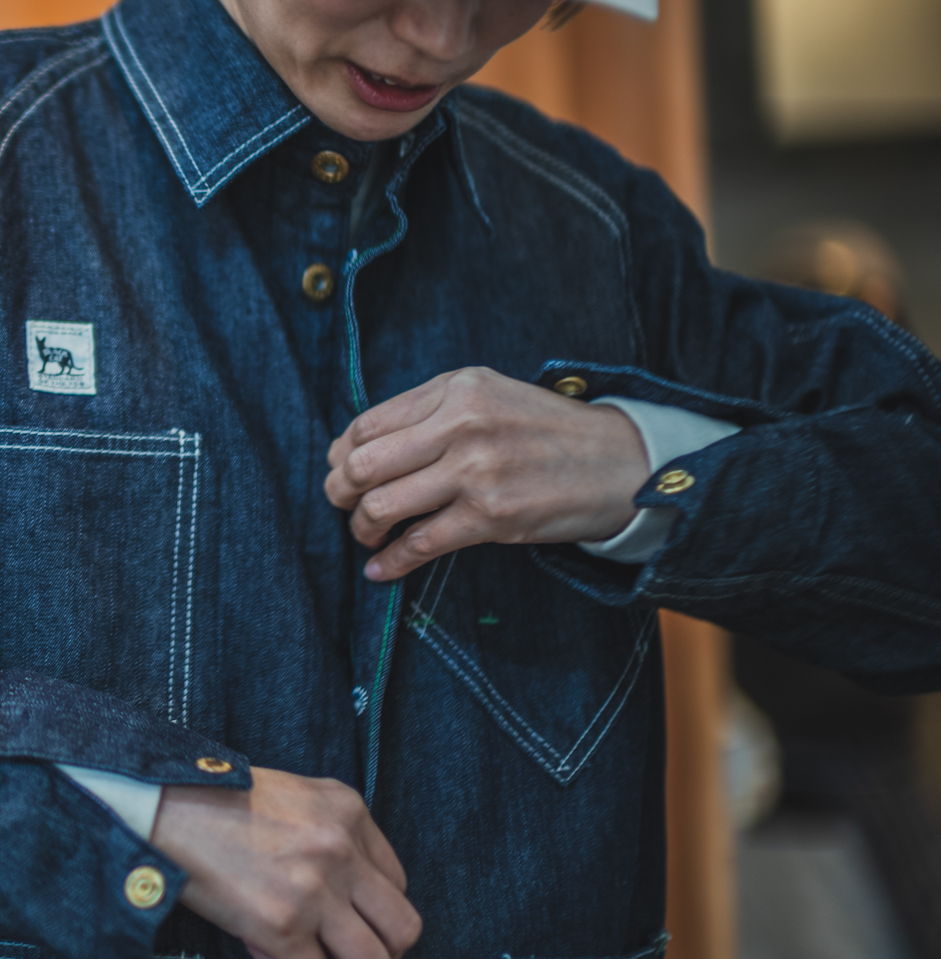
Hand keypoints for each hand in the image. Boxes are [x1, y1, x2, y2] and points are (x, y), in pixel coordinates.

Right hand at [151, 767, 421, 958]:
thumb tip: (351, 894)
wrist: (163, 805)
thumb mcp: (296, 795)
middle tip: (345, 951)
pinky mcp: (280, 925)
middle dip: (380, 950)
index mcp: (348, 811)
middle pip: (403, 928)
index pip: (398, 882)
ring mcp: (313, 890)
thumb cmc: (218, 800)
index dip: (371, 908)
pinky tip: (268, 953)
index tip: (341, 913)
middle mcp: (340, 850)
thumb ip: (333, 833)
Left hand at [323, 367, 650, 581]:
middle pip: (363, 464)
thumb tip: (354, 447)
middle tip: (343, 505)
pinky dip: (392, 562)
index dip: (342, 453)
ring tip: (368, 535)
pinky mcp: (491, 516)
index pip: (367, 424)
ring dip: (363, 527)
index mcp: (456, 389)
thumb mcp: (487, 395)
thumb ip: (427, 411)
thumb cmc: (544, 431)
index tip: (341, 470)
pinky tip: (381, 569)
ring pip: (382, 505)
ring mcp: (476, 471)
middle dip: (340, 491)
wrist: (619, 463)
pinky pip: (419, 544)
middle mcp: (462, 424)